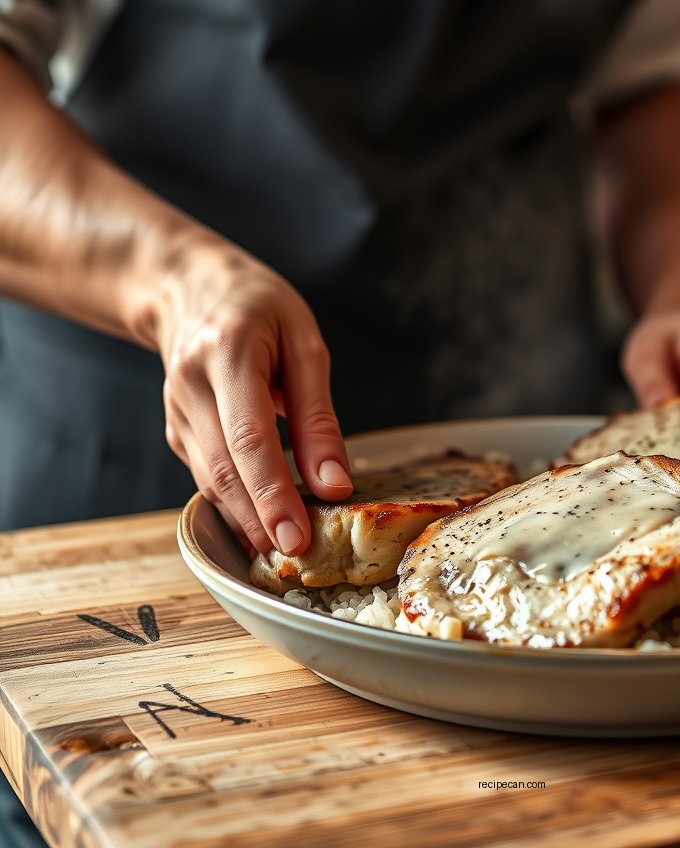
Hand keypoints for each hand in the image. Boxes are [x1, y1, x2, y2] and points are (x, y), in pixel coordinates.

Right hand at [148, 238, 351, 555]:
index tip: (297, 536)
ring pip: (211, 481)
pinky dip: (237, 504)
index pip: (249, 438)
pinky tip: (265, 524)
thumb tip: (335, 482)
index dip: (273, 493)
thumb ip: (318, 414)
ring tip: (287, 552)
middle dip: (261, 521)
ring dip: (248, 521)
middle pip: (225, 470)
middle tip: (299, 558)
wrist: (190, 289)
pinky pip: (208, 475)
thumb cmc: (258, 307)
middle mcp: (191, 387)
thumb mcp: (304, 342)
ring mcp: (176, 412)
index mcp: (226, 354)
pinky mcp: (177, 431)